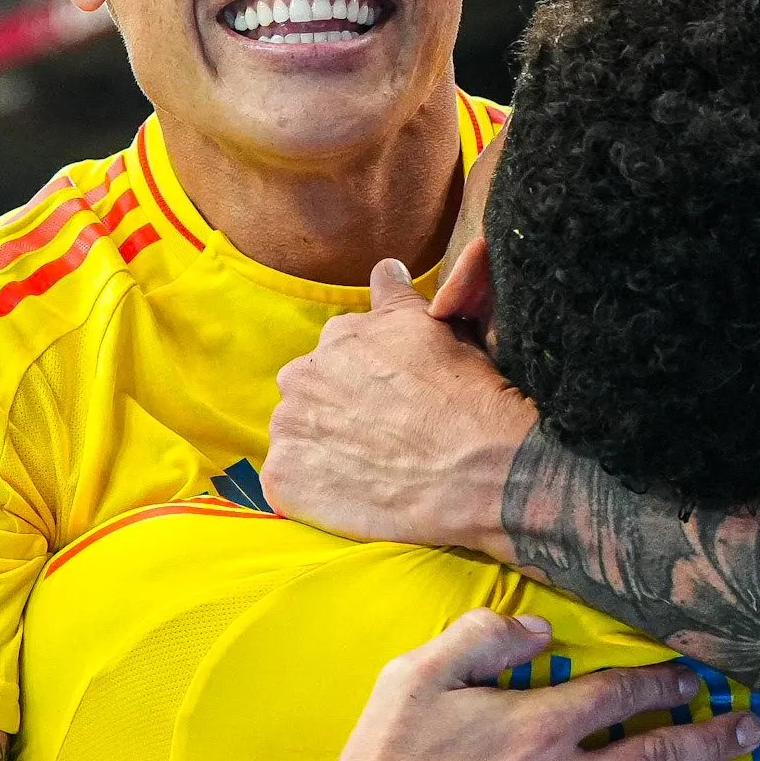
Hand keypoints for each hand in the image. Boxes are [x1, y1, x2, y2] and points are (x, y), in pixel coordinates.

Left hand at [264, 259, 535, 555]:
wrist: (477, 472)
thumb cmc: (469, 397)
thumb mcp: (443, 327)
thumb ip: (401, 296)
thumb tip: (387, 267)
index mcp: (340, 333)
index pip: (342, 347)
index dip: (370, 372)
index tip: (395, 394)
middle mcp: (304, 372)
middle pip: (314, 389)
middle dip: (341, 406)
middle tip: (387, 435)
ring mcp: (288, 427)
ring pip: (299, 433)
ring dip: (324, 446)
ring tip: (373, 468)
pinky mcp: (282, 478)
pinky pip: (287, 482)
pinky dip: (312, 488)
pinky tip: (353, 493)